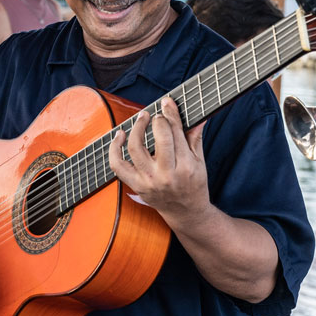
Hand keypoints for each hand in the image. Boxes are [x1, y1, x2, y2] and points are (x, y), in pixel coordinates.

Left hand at [109, 97, 208, 223]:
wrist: (185, 213)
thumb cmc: (194, 185)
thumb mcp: (200, 162)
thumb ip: (195, 138)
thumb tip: (198, 117)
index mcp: (186, 166)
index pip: (176, 133)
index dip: (170, 113)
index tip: (166, 101)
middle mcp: (167, 174)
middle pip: (159, 138)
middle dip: (157, 120)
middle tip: (156, 114)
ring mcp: (149, 181)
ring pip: (136, 148)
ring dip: (136, 129)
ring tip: (141, 119)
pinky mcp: (136, 185)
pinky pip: (117, 165)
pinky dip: (114, 148)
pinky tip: (120, 135)